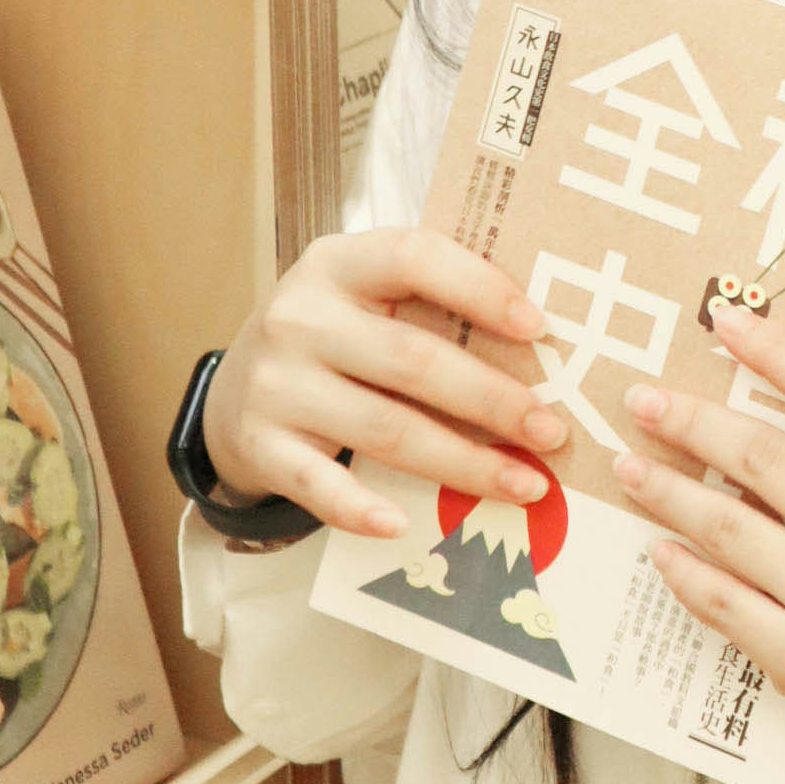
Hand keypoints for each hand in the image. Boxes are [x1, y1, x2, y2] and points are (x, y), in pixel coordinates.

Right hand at [200, 227, 570, 538]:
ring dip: (464, 463)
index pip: (414, 257)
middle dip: (493, 400)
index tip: (539, 327)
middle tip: (552, 432)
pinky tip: (404, 526)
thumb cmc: (334, 337)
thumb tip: (543, 336)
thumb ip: (433, 301)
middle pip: (413, 360)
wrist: (232, 392)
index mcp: (338, 263)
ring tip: (526, 484)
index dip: (479, 288)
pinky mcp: (260, 447)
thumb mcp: (367, 296)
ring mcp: (276, 384)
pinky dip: (360, 509)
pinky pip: (318, 485)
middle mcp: (301, 317)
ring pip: (385, 429)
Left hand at [614, 304, 784, 783]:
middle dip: (692, 420)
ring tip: (631, 464)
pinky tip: (660, 544)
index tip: (728, 324)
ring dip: (668, 489)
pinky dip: (684, 568)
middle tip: (645, 400)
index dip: (778, 350)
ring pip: (727, 527)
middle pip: (763, 457)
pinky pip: (722, 600)